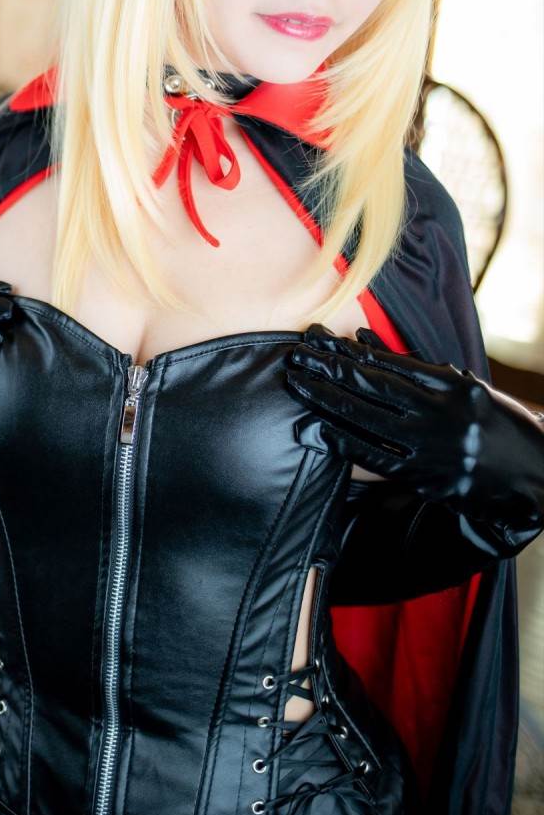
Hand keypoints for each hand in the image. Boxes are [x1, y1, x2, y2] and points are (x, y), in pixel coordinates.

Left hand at [285, 324, 543, 530]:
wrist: (535, 473)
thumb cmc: (493, 422)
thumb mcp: (461, 386)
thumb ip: (411, 366)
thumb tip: (360, 337)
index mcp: (452, 385)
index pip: (389, 364)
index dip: (347, 353)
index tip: (316, 342)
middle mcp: (442, 413)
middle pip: (374, 388)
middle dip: (330, 372)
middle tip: (295, 358)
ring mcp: (434, 447)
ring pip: (370, 420)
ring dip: (328, 402)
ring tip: (298, 385)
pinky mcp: (429, 478)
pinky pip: (378, 458)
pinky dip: (346, 442)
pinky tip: (319, 429)